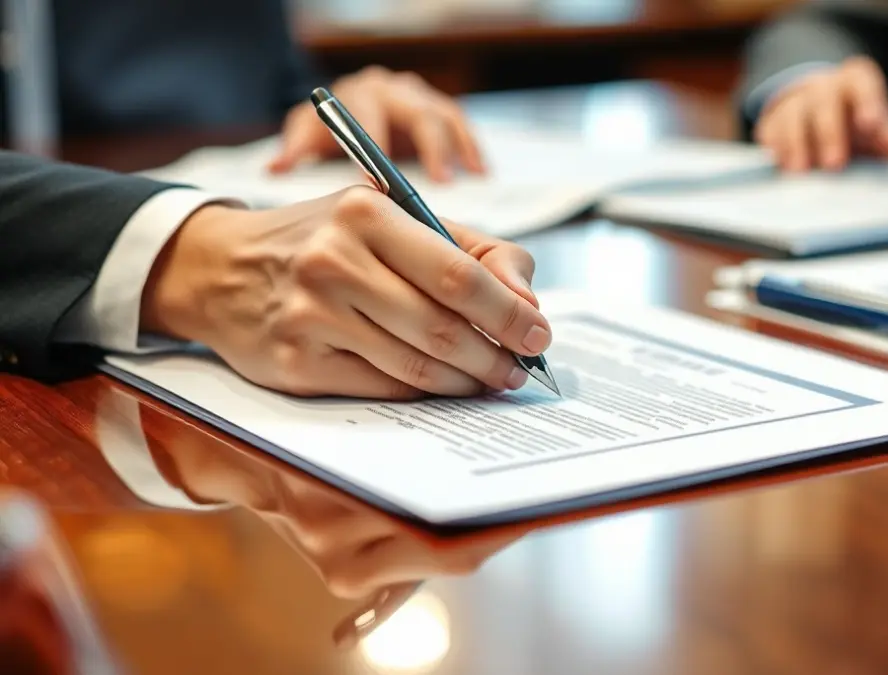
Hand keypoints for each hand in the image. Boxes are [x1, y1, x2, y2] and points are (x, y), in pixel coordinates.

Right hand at [140, 186, 551, 399]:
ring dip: (466, 382)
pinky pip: (381, 388)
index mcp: (366, 211)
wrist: (220, 268)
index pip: (460, 275)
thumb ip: (471, 249)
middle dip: (496, 356)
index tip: (539, 335)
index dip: (510, 313)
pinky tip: (444, 388)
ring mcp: (311, 315)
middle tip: (520, 369)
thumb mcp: (393, 217)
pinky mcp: (295, 363)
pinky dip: (424, 394)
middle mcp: (334, 260)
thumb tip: (528, 303)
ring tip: (491, 380)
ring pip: (416, 366)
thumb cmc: (325, 239)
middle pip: (443, 328)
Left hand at [267, 67, 485, 181]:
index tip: (382, 181)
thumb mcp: (306, 135)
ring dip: (460, 145)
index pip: (370, 117)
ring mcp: (418, 96)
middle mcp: (393, 89)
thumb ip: (294, 150)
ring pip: (445, 114)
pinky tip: (480, 170)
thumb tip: (276, 167)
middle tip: (440, 181)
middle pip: (417, 113)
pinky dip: (472, 145)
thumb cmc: (326, 131)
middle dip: (430, 148)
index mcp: (361, 94)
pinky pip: (460, 122)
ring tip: (471, 174)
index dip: (377, 148)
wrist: (345, 115)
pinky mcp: (438, 108)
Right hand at [754, 56, 887, 171]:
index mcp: (856, 81)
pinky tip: (781, 167)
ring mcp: (795, 101)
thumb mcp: (877, 125)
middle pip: (824, 101)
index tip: (870, 126)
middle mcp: (824, 86)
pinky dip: (775, 149)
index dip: (867, 102)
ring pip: (792, 114)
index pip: (863, 83)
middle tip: (834, 164)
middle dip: (829, 133)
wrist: (820, 115)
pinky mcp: (773, 121)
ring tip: (801, 171)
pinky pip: (770, 131)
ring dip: (796, 143)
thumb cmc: (856, 121)